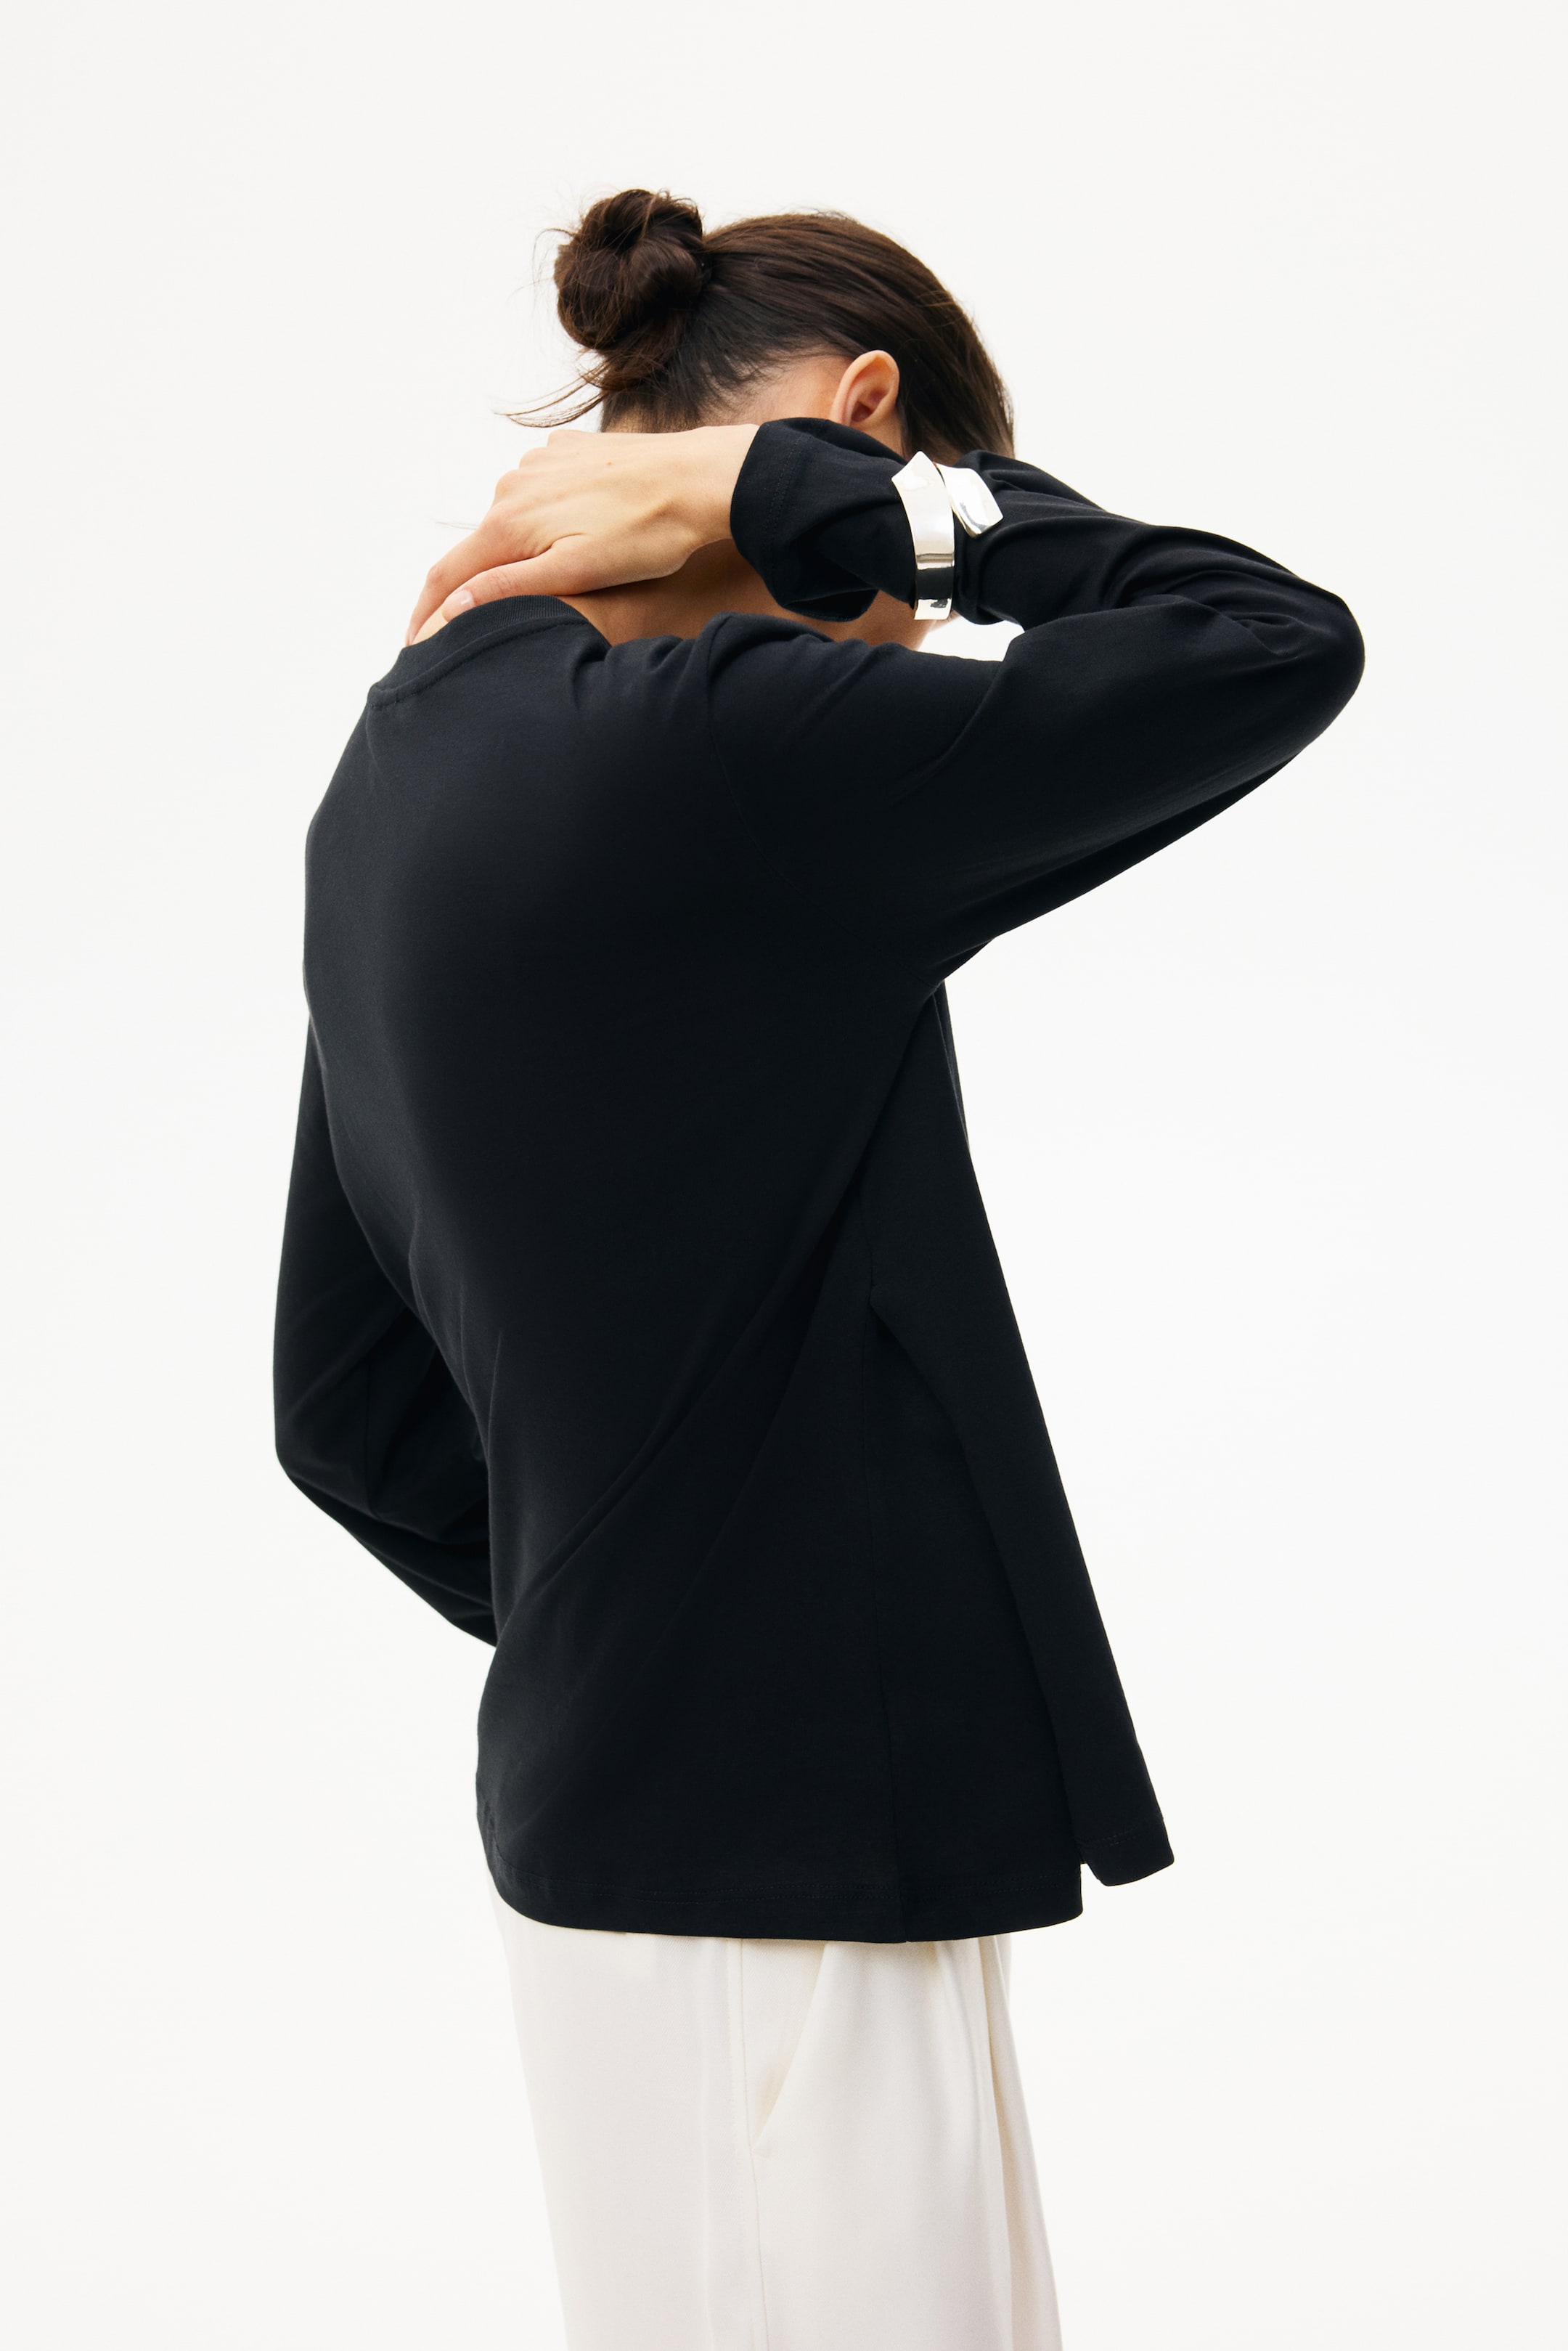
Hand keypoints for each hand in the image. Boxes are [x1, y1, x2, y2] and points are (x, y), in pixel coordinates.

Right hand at [405, 423, 758, 643]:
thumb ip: (510, 586)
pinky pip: (538, 492)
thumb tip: (451, 603)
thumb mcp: (577, 572)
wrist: (698, 479)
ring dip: (509, 552)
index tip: (412, 645)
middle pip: (477, 547)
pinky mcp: (566, 451)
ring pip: (510, 520)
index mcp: (509, 521)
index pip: (448, 574)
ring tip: (521, 583)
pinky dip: (538, 520)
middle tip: (465, 626)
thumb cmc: (647, 536)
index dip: (425, 614)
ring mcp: (539, 463)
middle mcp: (512, 485)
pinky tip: (562, 536)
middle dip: (469, 585)